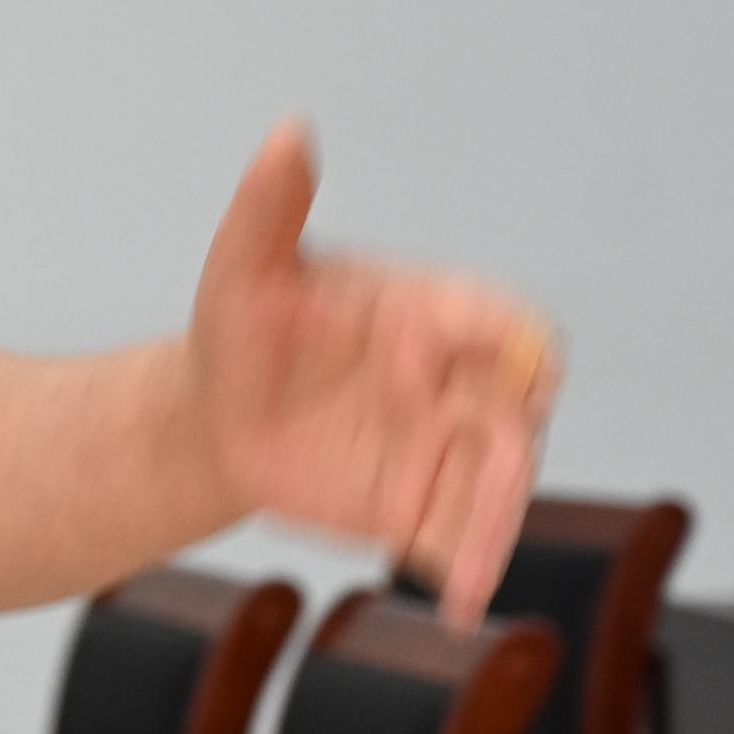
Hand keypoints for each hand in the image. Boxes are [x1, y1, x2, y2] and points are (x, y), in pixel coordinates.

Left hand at [186, 122, 561, 625]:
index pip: (506, 324)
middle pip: (518, 415)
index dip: (519, 347)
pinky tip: (450, 603)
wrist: (213, 412)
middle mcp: (454, 380)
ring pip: (498, 487)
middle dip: (512, 450)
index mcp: (431, 312)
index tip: (521, 371)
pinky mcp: (426, 506)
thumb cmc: (241, 325)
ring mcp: (446, 447)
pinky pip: (463, 539)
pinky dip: (466, 571)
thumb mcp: (242, 266)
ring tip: (467, 572)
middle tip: (492, 491)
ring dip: (494, 528)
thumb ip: (271, 205)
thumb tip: (288, 131)